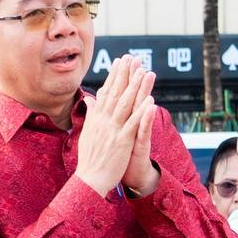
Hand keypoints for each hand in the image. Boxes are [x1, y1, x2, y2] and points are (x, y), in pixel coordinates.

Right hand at [76, 56, 156, 194]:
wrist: (89, 179)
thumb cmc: (89, 158)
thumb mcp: (88, 132)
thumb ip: (91, 114)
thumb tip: (89, 99)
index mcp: (96, 119)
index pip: (106, 92)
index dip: (114, 76)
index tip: (120, 61)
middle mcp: (103, 121)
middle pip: (116, 94)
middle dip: (125, 75)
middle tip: (133, 58)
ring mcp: (113, 130)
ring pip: (126, 105)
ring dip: (136, 87)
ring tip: (144, 72)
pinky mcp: (122, 141)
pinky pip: (133, 124)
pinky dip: (141, 112)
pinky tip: (149, 101)